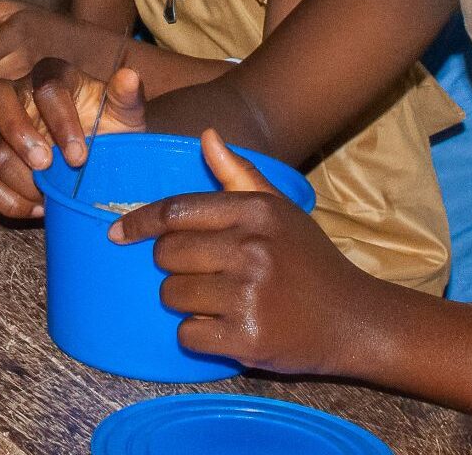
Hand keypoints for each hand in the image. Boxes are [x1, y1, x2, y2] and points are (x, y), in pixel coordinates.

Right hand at [0, 59, 144, 218]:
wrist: (100, 156)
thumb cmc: (110, 127)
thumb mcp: (125, 114)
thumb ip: (127, 96)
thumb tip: (129, 77)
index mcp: (52, 76)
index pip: (47, 89)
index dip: (61, 122)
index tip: (79, 157)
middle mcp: (17, 94)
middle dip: (19, 135)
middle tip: (45, 166)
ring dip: (20, 178)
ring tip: (50, 195)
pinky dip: (10, 201)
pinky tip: (38, 207)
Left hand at [110, 131, 373, 374]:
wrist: (354, 319)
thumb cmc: (309, 261)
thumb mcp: (279, 210)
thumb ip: (239, 173)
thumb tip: (206, 134)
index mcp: (255, 211)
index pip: (176, 211)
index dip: (138, 222)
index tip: (117, 232)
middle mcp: (251, 248)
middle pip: (167, 255)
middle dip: (173, 267)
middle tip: (204, 274)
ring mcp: (249, 294)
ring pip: (172, 296)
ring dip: (185, 303)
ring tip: (221, 301)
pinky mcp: (246, 337)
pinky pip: (187, 334)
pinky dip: (199, 336)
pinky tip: (227, 328)